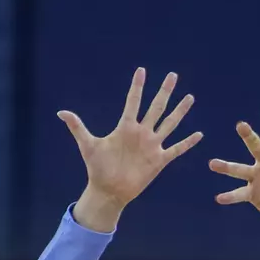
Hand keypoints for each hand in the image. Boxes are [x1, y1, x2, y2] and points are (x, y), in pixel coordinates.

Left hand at [59, 68, 202, 227]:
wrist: (109, 190)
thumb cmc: (97, 167)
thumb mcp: (87, 145)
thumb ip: (78, 127)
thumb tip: (61, 112)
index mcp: (125, 127)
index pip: (133, 102)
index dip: (137, 86)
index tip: (142, 70)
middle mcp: (141, 133)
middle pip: (156, 108)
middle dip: (164, 92)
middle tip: (173, 76)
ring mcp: (152, 146)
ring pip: (169, 124)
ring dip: (179, 112)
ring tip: (189, 98)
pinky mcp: (159, 161)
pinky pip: (176, 149)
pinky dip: (187, 143)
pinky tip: (199, 134)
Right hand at [209, 105, 259, 227]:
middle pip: (255, 146)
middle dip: (249, 136)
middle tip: (241, 125)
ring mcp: (258, 178)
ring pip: (240, 169)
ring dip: (227, 167)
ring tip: (212, 163)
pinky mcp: (254, 194)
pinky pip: (240, 194)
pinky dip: (230, 197)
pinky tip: (218, 198)